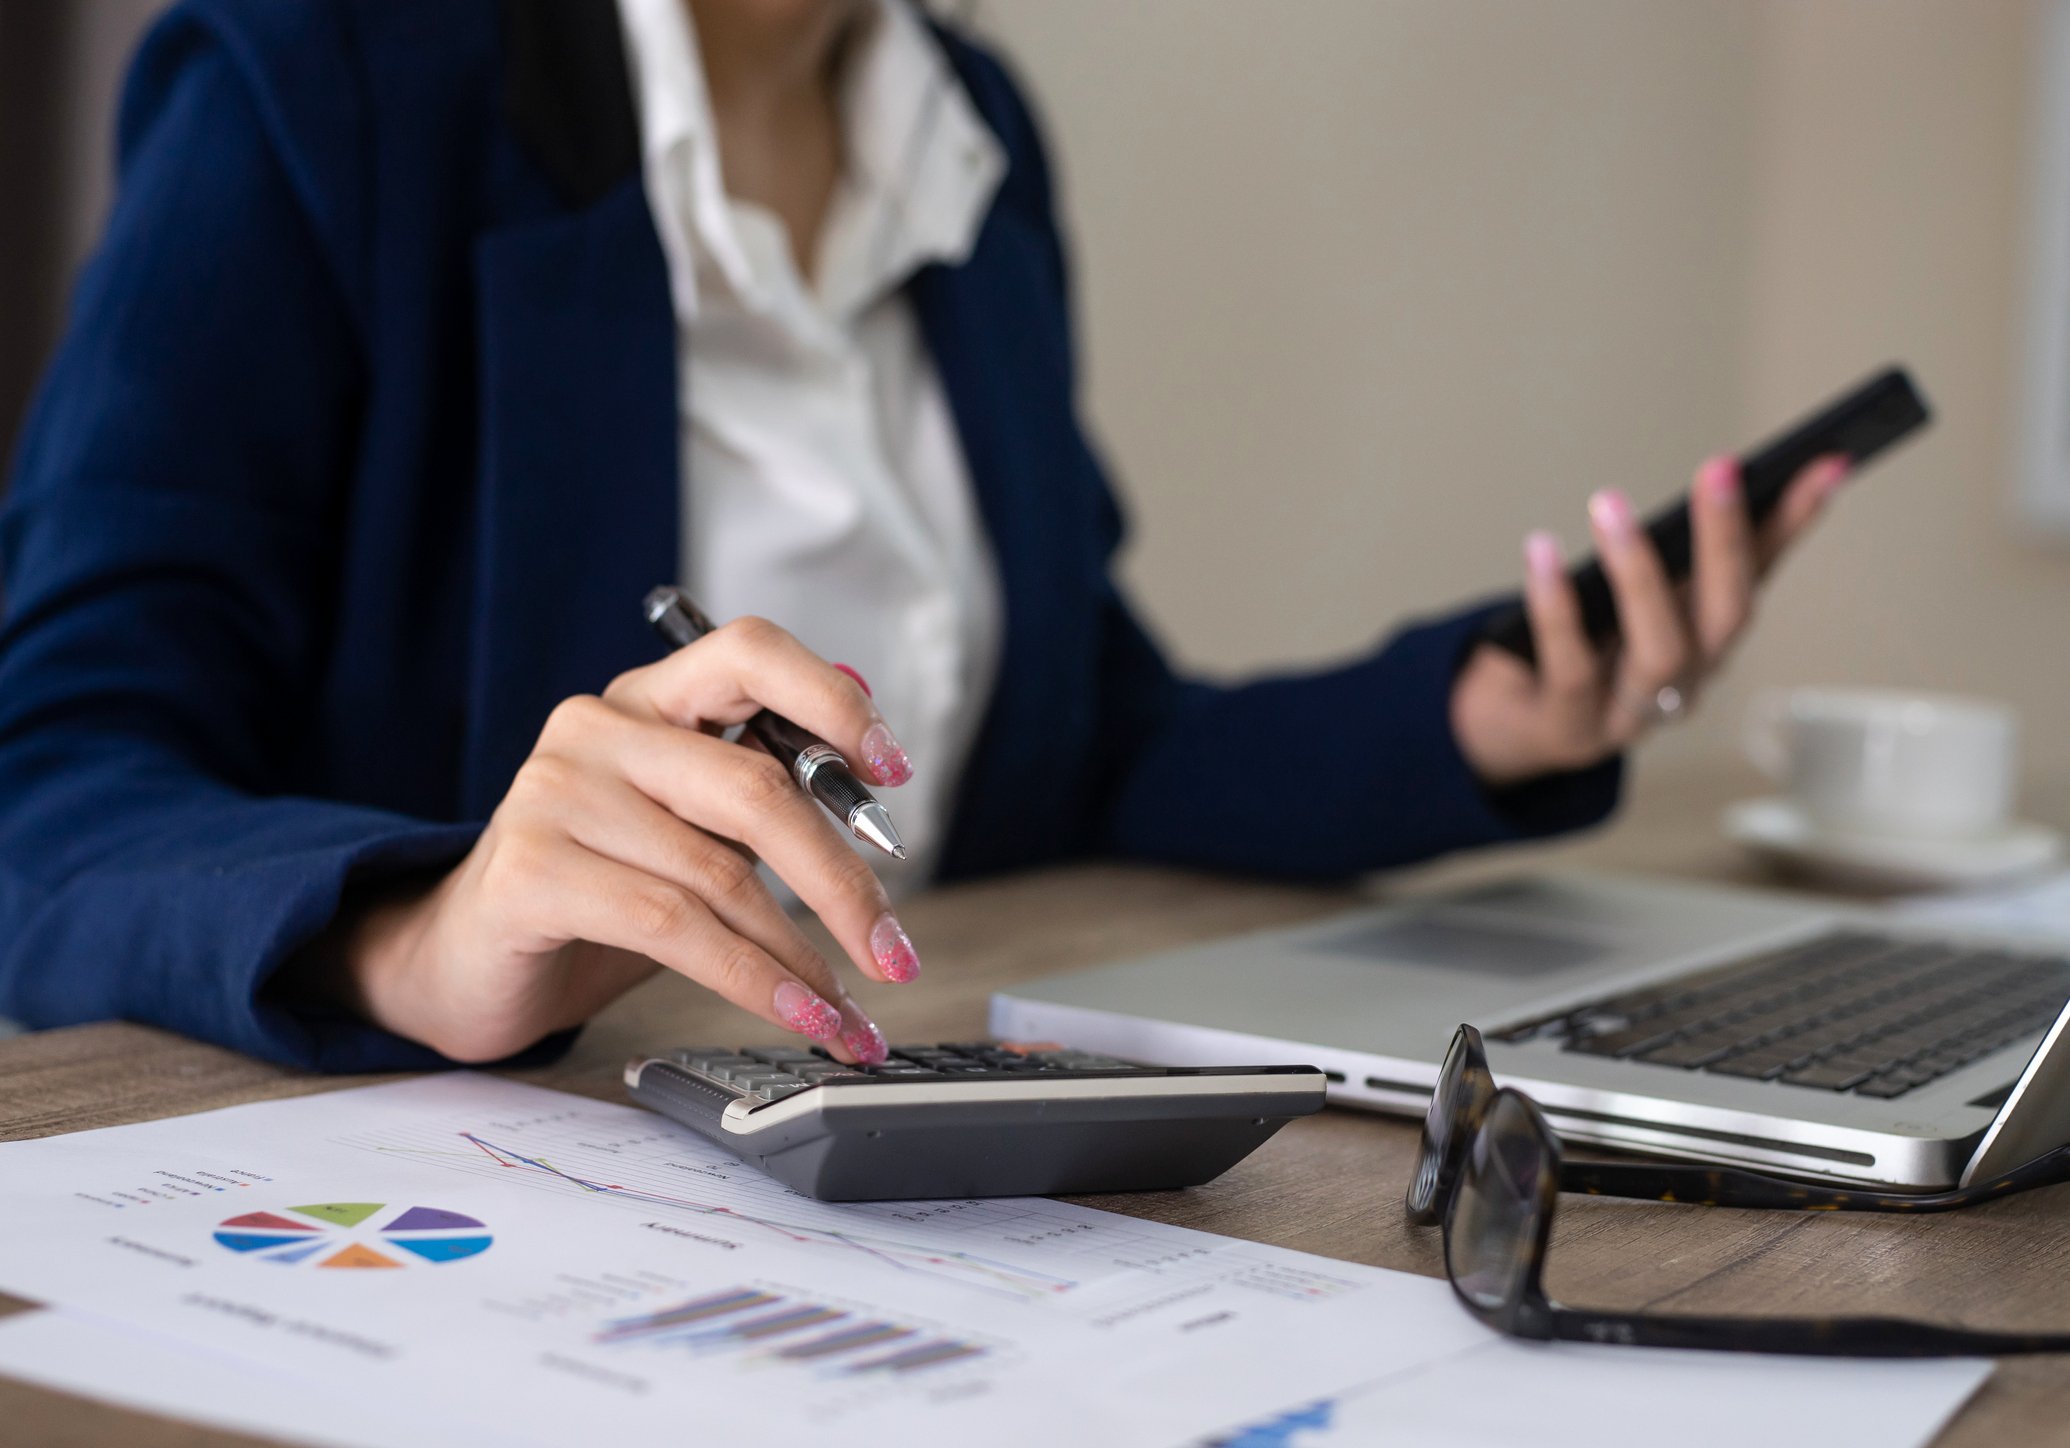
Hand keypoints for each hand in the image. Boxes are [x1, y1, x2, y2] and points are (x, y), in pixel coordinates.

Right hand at [303, 617, 919, 1062]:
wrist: (464, 962)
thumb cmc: (593, 893)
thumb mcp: (689, 833)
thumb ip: (763, 795)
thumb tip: (872, 771)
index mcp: (647, 698)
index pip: (749, 652)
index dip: (832, 700)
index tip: (894, 771)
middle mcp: (597, 729)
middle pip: (757, 788)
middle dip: (843, 881)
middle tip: (894, 952)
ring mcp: (555, 794)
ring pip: (723, 876)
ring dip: (804, 959)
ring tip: (847, 1013)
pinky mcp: (532, 871)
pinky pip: (676, 928)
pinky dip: (755, 982)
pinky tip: (799, 1014)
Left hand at [1450, 453, 1850, 788]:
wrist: (1512, 727)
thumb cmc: (1583, 647)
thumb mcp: (1633, 594)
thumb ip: (1679, 546)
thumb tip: (1731, 470)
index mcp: (1708, 640)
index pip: (1762, 571)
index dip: (1796, 519)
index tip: (1827, 460)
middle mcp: (1687, 682)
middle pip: (1727, 616)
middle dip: (1728, 541)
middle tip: (1720, 468)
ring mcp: (1633, 715)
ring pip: (1660, 650)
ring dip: (1639, 572)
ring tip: (1609, 503)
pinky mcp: (1571, 727)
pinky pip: (1571, 666)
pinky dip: (1557, 607)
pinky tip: (1541, 553)